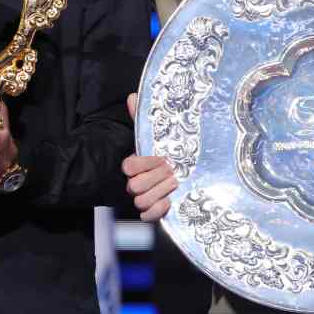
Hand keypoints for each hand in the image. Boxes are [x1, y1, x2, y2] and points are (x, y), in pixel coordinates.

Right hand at [121, 92, 177, 220]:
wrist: (185, 171)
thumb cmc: (166, 152)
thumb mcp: (155, 134)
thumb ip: (142, 116)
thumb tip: (132, 96)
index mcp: (135, 164)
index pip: (129, 166)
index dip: (145, 163)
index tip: (163, 157)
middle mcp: (136, 183)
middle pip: (134, 186)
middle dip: (156, 177)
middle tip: (173, 170)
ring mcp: (144, 198)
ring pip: (140, 201)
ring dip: (160, 192)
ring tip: (175, 182)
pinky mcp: (153, 212)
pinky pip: (146, 216)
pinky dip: (157, 210)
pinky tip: (170, 201)